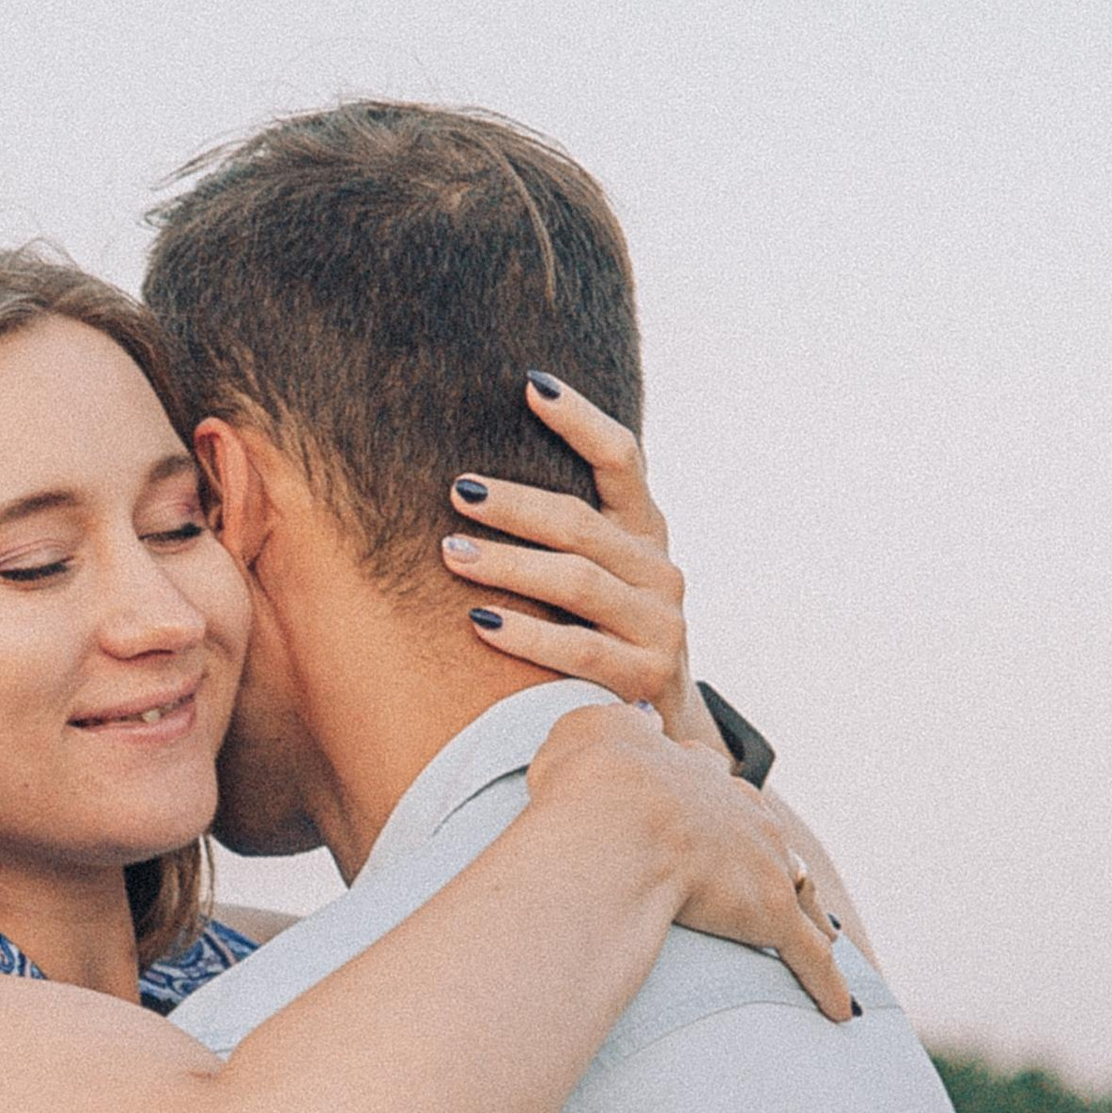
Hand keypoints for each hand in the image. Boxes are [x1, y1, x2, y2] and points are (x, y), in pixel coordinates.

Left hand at [440, 379, 719, 750]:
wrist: (655, 727)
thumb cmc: (596, 635)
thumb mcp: (590, 576)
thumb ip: (556, 530)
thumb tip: (461, 476)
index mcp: (643, 531)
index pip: (621, 459)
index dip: (580, 420)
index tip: (531, 385)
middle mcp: (659, 570)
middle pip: (582, 523)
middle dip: (515, 504)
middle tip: (457, 490)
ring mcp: (660, 625)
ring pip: (578, 582)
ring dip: (509, 565)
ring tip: (451, 552)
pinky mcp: (646, 677)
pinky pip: (579, 651)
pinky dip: (527, 636)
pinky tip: (478, 623)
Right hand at [529, 705, 855, 1023]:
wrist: (615, 823)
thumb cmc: (590, 781)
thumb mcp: (587, 728)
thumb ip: (614, 727)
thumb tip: (636, 725)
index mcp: (694, 774)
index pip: (709, 780)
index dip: (706, 796)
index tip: (706, 806)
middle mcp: (740, 813)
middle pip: (766, 833)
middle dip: (769, 852)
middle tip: (769, 872)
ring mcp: (764, 865)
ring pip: (800, 889)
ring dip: (808, 910)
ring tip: (818, 930)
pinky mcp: (772, 917)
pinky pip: (811, 957)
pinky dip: (828, 984)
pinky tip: (841, 1009)